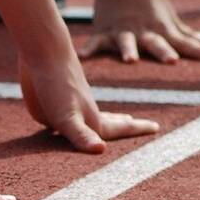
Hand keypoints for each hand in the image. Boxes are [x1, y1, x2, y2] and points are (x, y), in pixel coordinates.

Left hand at [19, 56, 157, 152]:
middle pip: (109, 123)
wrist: (42, 51)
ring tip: (116, 118)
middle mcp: (83, 114)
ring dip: (105, 119)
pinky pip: (67, 116)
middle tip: (137, 124)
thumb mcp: (67, 117)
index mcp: (92, 121)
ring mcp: (68, 107)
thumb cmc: (56, 85)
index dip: (137, 129)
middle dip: (123, 126)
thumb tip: (100, 149)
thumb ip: (81, 135)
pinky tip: (69, 118)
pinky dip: (74, 118)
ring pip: (91, 118)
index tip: (157, 127)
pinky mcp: (50, 103)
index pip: (120, 129)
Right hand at [80, 0, 199, 63]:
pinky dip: (90, 49)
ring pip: (127, 41)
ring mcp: (123, 30)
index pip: (183, 43)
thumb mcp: (168, 16)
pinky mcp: (104, 29)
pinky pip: (96, 42)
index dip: (197, 51)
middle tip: (172, 61)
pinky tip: (83, 57)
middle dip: (163, 51)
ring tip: (130, 60)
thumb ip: (185, 33)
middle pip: (156, 43)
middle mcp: (144, 31)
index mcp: (161, 29)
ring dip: (129, 50)